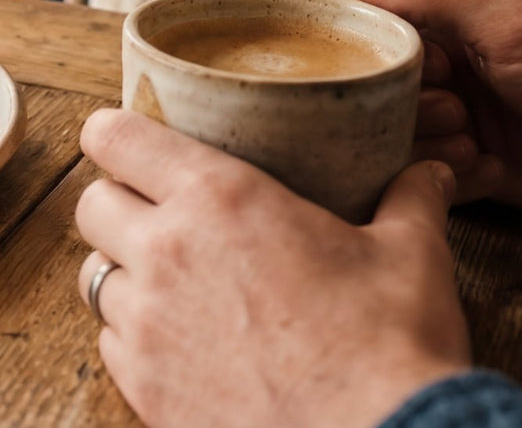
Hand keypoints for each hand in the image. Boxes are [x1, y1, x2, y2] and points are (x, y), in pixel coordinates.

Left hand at [76, 109, 468, 427]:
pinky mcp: (144, 387)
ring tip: (176, 284)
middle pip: (91, 204)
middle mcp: (166, 252)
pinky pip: (111, 344)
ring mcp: (147, 325)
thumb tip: (430, 172)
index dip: (113, 134)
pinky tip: (183, 343)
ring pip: (95, 277)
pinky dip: (135, 338)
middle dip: (117, 202)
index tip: (129, 142)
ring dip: (125, 274)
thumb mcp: (411, 256)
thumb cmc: (393, 348)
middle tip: (159, 214)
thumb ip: (409, 201)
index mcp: (218, 197)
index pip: (113, 137)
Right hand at [339, 0, 521, 224]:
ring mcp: (456, 123)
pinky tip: (495, 168)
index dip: (380, 53)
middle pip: (376, 90)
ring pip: (395, 138)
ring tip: (477, 139)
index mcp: (448, 26)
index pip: (374, 30)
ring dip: (434, 143)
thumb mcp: (507, 20)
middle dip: (410, 105)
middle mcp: (445, 73)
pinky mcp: (469, 172)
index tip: (412, 63)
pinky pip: (427, 179)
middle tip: (455, 106)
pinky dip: (455, 177)